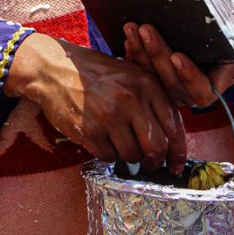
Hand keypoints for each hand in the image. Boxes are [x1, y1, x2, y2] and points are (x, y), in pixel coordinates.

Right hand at [3, 32, 186, 171]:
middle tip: (149, 162)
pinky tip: (102, 140)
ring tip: (118, 142)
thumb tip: (171, 138)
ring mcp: (109, 115)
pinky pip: (109, 157)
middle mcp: (131, 99)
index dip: (178, 152)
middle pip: (156, 147)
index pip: (174, 126)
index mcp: (147, 84)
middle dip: (154, 160)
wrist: (55, 70)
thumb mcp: (131, 74)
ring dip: (129, 156)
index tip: (176, 165)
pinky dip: (108, 154)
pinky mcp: (89, 130)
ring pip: (133, 155)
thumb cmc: (96, 74)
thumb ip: (153, 100)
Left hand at [123, 23, 233, 107]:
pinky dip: (131, 55)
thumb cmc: (226, 39)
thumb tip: (221, 39)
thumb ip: (230, 48)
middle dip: (157, 54)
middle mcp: (187, 92)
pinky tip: (127, 39)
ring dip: (140, 52)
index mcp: (211, 87)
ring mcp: (167, 88)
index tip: (177, 56)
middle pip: (170, 81)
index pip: (201, 90)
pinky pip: (138, 71)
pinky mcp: (151, 79)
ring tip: (132, 29)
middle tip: (147, 30)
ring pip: (151, 76)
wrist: (212, 35)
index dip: (189, 75)